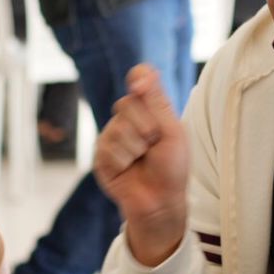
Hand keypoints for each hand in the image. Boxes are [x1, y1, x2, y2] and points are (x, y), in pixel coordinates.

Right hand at [94, 65, 189, 266]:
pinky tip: (129, 170)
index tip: (140, 85)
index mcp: (149, 109)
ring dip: (136, 148)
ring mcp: (112, 137)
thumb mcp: (172, 131)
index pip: (140, 80)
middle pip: (127, 103)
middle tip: (154, 144)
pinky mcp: (101, 156)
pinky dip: (124, 161)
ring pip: (117, 128)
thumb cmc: (173, 168)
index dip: (139, 78)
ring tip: (142, 160)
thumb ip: (157, 102)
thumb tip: (141, 72)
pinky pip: (108, 148)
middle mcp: (128, 119)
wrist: (162, 201)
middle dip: (146, 126)